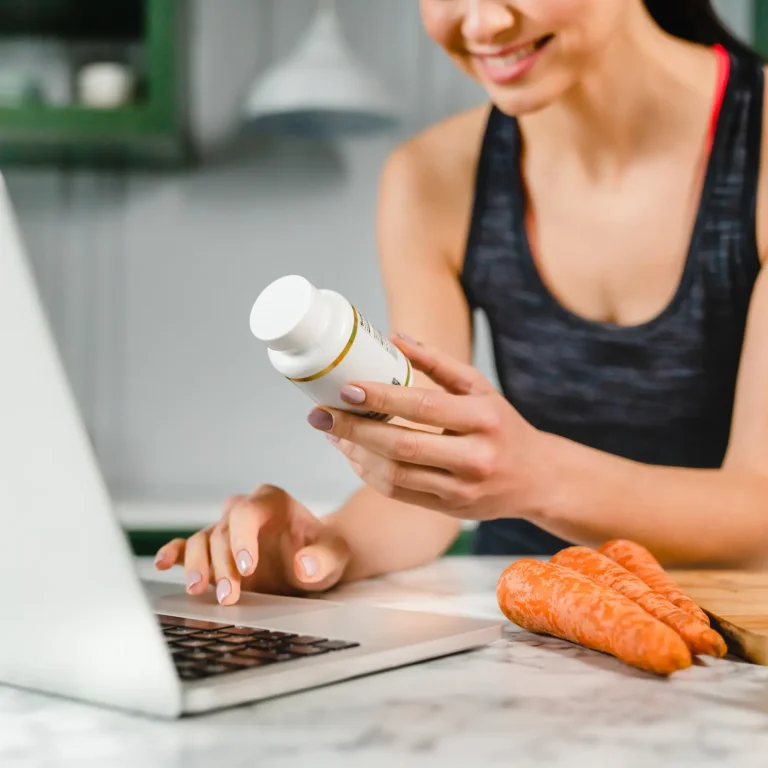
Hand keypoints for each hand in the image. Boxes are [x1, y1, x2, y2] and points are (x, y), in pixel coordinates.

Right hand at [153, 485, 350, 603]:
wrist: (316, 560)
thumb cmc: (325, 553)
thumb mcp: (336, 556)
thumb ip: (325, 558)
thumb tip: (305, 564)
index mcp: (271, 501)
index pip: (247, 512)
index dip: (242, 538)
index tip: (247, 569)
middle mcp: (244, 510)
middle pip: (222, 531)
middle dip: (223, 564)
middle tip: (230, 596)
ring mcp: (226, 529)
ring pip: (201, 539)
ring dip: (198, 566)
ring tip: (199, 590)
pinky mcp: (214, 549)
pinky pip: (187, 546)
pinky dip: (173, 553)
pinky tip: (163, 564)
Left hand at [308, 335, 546, 520]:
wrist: (538, 479)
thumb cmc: (503, 426)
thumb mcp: (480, 388)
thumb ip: (438, 363)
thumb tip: (394, 338)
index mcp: (483, 419)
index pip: (424, 407)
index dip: (381, 398)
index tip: (345, 388)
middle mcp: (474, 457)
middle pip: (402, 445)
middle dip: (354, 429)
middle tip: (319, 415)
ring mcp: (461, 489)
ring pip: (395, 475)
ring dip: (356, 454)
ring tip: (332, 435)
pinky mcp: (450, 510)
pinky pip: (399, 493)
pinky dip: (370, 474)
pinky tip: (354, 455)